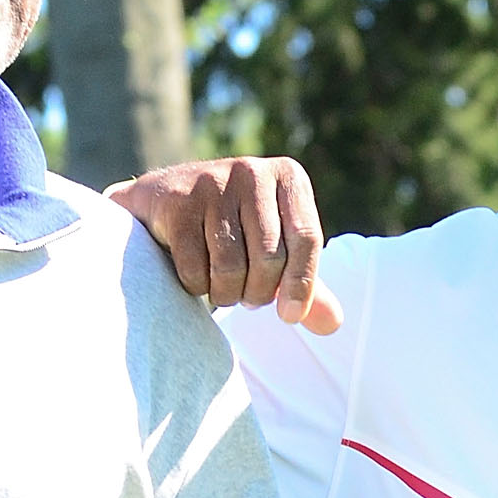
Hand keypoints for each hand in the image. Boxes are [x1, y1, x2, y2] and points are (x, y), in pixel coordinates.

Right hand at [107, 158, 341, 332]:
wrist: (164, 203)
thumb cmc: (234, 230)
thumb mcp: (275, 250)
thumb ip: (304, 284)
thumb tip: (333, 325)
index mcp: (288, 177)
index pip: (306, 237)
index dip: (300, 284)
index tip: (289, 317)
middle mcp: (252, 172)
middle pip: (269, 258)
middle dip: (257, 293)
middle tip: (247, 296)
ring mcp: (212, 183)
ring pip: (230, 268)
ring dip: (226, 294)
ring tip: (223, 288)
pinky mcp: (178, 203)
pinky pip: (195, 269)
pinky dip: (196, 287)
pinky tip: (195, 275)